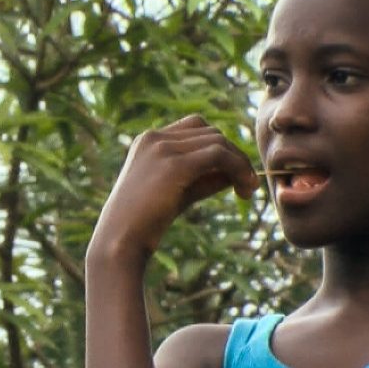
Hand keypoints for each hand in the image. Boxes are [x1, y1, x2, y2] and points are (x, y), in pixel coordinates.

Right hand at [91, 116, 256, 263]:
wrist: (121, 240)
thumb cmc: (146, 223)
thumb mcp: (179, 192)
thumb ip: (205, 176)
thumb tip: (240, 170)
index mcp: (148, 140)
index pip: (196, 126)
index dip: (219, 146)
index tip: (231, 173)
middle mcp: (154, 138)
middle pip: (211, 132)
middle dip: (234, 156)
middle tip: (246, 185)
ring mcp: (162, 148)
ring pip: (218, 141)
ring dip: (240, 163)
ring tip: (248, 190)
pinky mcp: (173, 164)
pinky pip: (219, 155)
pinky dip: (238, 168)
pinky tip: (244, 189)